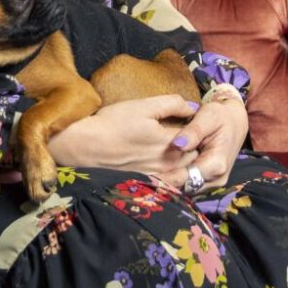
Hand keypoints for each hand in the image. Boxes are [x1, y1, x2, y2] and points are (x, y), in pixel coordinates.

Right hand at [38, 93, 201, 176]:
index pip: (199, 135)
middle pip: (196, 155)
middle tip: (195, 136)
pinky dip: (178, 175)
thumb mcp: (143, 106)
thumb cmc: (113, 122)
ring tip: (185, 150)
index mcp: (171, 140)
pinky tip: (171, 165)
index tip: (198, 121)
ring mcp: (160, 175)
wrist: (86, 147)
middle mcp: (170, 162)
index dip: (201, 128)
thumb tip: (195, 106)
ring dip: (190, 161)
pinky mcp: (149, 183)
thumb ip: (172, 104)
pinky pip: (174, 183)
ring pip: (187, 170)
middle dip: (199, 146)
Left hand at [154, 85, 247, 187]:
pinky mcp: (208, 182)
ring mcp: (213, 183)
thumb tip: (177, 144)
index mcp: (216, 163)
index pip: (186, 177)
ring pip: (186, 189)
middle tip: (142, 179)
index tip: (147, 177)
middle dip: (165, 184)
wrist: (235, 122)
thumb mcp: (208, 117)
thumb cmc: (220, 117)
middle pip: (185, 187)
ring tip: (147, 178)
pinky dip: (176, 182)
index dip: (166, 178)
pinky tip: (159, 176)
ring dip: (169, 185)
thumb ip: (193, 131)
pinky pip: (189, 186)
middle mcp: (217, 178)